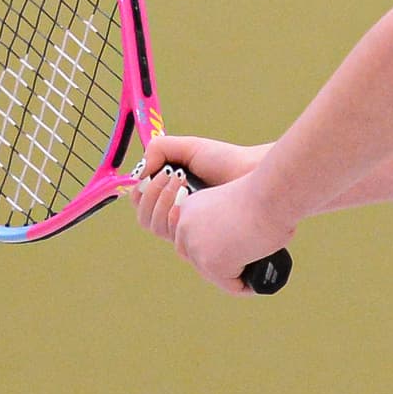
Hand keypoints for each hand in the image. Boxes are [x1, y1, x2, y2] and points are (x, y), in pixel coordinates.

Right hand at [126, 132, 262, 237]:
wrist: (253, 171)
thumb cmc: (226, 160)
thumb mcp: (188, 149)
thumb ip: (159, 150)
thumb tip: (139, 173)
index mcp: (171, 197)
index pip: (142, 204)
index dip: (143, 191)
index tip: (161, 173)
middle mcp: (179, 217)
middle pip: (146, 219)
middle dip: (154, 195)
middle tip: (175, 176)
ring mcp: (191, 231)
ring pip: (158, 229)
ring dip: (163, 204)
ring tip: (183, 184)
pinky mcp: (205, 244)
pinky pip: (177, 243)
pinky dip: (174, 221)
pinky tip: (187, 205)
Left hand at [161, 171, 294, 294]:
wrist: (270, 194)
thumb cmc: (263, 193)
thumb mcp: (232, 204)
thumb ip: (222, 224)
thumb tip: (233, 247)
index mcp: (189, 207)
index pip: (190, 239)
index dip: (212, 248)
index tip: (232, 250)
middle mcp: (185, 227)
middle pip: (197, 259)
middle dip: (219, 265)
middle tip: (245, 264)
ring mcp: (196, 247)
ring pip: (213, 274)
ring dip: (232, 276)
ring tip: (253, 272)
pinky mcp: (212, 264)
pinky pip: (231, 285)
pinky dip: (245, 287)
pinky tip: (255, 283)